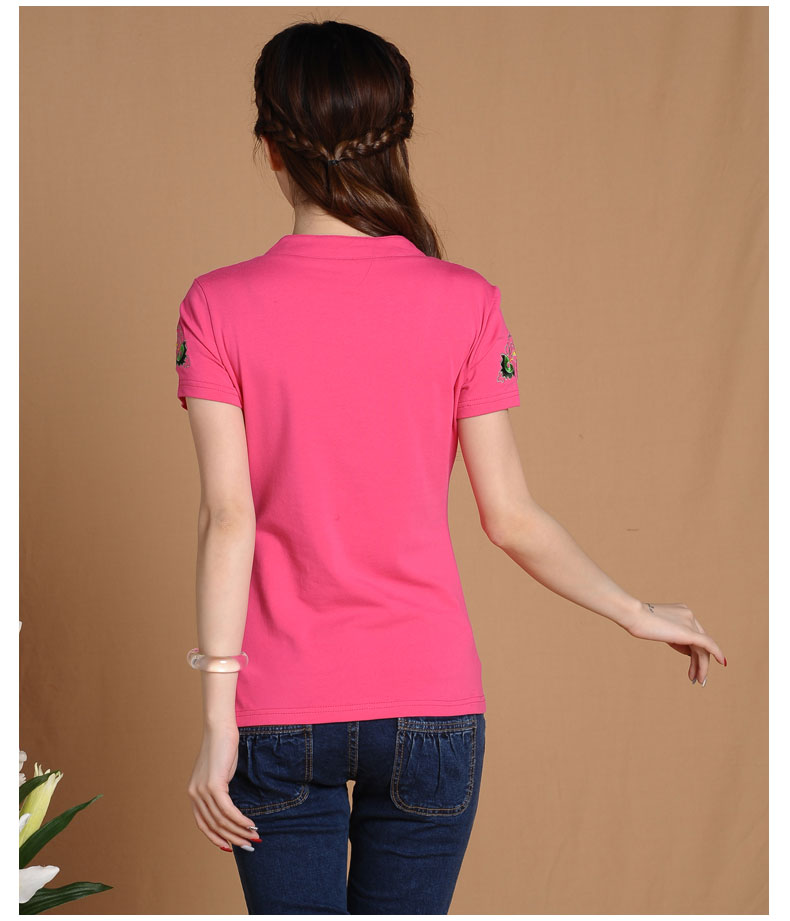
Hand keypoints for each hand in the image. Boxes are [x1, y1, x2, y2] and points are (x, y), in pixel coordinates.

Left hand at [187, 723, 259, 851]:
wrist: (220, 728)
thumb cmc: (222, 748)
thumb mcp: (219, 773)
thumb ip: (219, 791)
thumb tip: (229, 808)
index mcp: (194, 794)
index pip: (203, 824)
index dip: (217, 838)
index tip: (230, 847)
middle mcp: (195, 795)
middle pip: (214, 826)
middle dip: (233, 838)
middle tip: (250, 845)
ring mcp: (202, 791)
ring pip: (222, 820)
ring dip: (240, 831)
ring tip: (255, 836)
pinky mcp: (214, 786)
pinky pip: (227, 810)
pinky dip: (240, 820)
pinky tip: (251, 824)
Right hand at [626, 602, 726, 685]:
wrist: (634, 616)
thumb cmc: (639, 622)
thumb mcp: (659, 631)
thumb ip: (675, 639)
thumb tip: (689, 652)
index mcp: (682, 612)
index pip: (694, 635)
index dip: (694, 652)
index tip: (691, 667)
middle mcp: (689, 615)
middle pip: (700, 642)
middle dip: (700, 661)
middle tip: (697, 678)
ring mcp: (690, 622)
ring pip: (703, 647)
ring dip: (702, 665)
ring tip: (698, 680)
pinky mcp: (689, 632)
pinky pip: (708, 644)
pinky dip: (717, 654)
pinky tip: (722, 663)